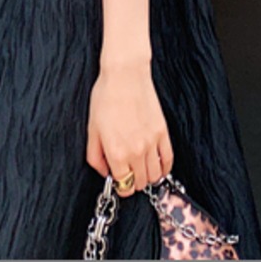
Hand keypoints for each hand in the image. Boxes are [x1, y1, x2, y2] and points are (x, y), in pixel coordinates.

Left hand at [85, 59, 172, 195]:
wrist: (125, 75)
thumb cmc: (106, 97)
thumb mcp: (92, 129)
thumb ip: (95, 156)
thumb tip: (104, 171)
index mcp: (116, 152)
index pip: (123, 185)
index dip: (120, 186)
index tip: (118, 181)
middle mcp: (136, 151)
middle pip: (140, 183)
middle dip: (133, 183)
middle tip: (128, 173)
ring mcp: (152, 143)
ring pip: (155, 175)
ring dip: (148, 177)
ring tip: (141, 170)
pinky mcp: (163, 133)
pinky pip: (168, 160)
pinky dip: (164, 168)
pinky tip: (158, 167)